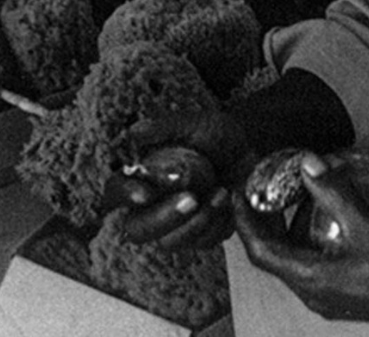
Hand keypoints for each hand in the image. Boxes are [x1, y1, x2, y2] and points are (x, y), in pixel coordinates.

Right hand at [102, 111, 254, 248]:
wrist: (252, 153)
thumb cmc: (218, 137)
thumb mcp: (196, 123)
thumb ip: (165, 126)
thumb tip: (135, 132)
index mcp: (141, 177)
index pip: (115, 192)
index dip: (125, 196)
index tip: (144, 194)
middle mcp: (152, 206)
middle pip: (137, 229)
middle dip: (163, 218)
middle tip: (191, 199)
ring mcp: (176, 224)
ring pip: (169, 243)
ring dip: (196, 222)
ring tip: (220, 193)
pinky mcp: (201, 234)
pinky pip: (201, 244)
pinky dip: (217, 225)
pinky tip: (230, 201)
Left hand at [233, 154, 368, 324]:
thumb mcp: (365, 222)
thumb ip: (333, 191)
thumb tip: (308, 163)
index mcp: (309, 279)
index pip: (260, 251)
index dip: (244, 221)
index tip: (238, 196)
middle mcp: (313, 293)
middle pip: (275, 255)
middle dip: (267, 222)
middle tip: (264, 192)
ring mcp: (329, 297)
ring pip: (297, 259)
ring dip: (293, 229)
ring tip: (299, 198)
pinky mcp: (345, 295)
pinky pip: (317, 264)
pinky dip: (314, 239)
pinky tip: (332, 219)